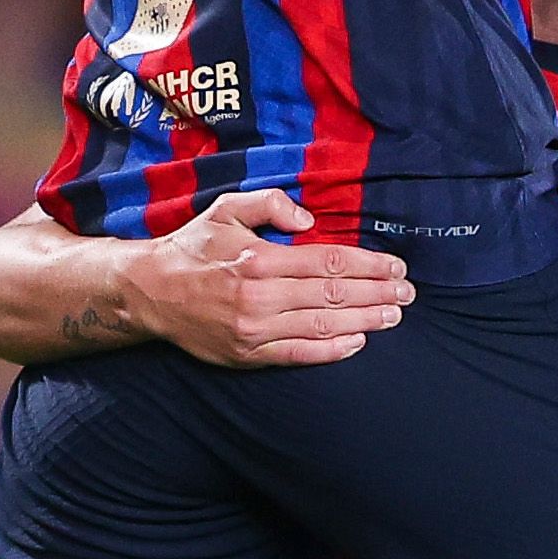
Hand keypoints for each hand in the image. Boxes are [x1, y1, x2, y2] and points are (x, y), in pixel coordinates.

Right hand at [112, 189, 414, 364]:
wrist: (150, 293)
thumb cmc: (193, 248)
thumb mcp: (226, 209)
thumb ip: (269, 203)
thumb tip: (308, 219)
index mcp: (260, 257)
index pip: (330, 262)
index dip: (369, 265)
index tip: (396, 267)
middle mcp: (260, 295)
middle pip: (334, 294)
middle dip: (377, 293)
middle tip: (407, 293)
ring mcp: (254, 329)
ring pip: (323, 325)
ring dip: (365, 321)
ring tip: (393, 316)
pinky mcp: (248, 354)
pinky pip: (299, 354)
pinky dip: (332, 349)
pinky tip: (358, 341)